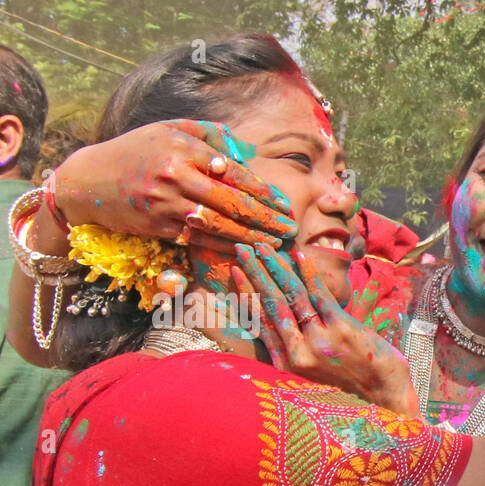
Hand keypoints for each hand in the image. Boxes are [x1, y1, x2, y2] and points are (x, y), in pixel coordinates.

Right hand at [55, 120, 297, 251]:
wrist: (89, 180)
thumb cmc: (136, 151)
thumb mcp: (169, 130)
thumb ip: (210, 135)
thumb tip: (246, 151)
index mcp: (183, 148)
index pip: (233, 172)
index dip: (263, 191)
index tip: (283, 203)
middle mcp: (176, 175)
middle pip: (232, 201)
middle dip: (266, 217)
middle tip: (290, 227)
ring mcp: (166, 203)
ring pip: (219, 224)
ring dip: (252, 236)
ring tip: (275, 242)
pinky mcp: (159, 226)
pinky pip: (200, 239)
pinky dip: (226, 246)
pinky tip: (246, 250)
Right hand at [233, 243, 419, 416]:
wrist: (385, 402)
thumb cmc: (352, 392)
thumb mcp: (312, 380)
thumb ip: (296, 356)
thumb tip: (284, 328)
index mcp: (287, 365)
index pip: (260, 321)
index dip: (246, 294)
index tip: (236, 273)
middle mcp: (298, 352)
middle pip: (271, 303)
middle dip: (255, 274)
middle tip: (242, 249)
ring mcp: (319, 339)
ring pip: (292, 296)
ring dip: (275, 267)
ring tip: (262, 247)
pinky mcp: (341, 329)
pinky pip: (319, 295)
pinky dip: (307, 273)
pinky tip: (297, 256)